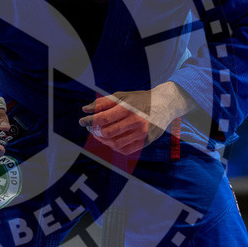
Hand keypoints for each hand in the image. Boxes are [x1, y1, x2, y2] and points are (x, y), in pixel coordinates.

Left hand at [79, 82, 193, 155]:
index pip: (103, 118)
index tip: (82, 121)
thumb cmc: (140, 99)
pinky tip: (111, 141)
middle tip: (91, 128)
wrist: (165, 104)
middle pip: (108, 132)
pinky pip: (126, 150)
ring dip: (103, 141)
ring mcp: (142, 133)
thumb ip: (103, 102)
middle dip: (96, 131)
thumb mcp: (122, 96)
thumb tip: (85, 109)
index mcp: (128, 108)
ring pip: (116, 144)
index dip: (90, 121)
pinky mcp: (146, 141)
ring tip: (99, 135)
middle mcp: (136, 121)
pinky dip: (115, 147)